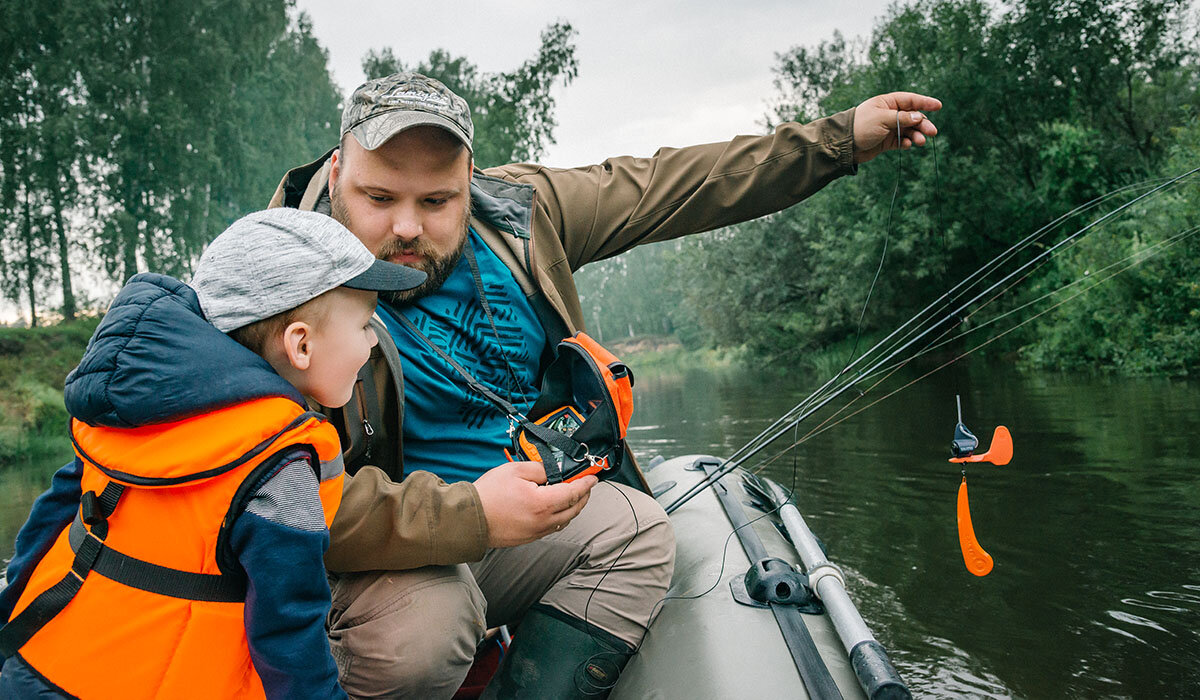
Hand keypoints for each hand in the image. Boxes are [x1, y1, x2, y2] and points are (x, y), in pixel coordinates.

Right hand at [474, 461, 597, 547]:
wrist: (469, 518)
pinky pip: (552, 527)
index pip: (574, 492)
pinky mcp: (529, 538)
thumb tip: (552, 472)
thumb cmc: (488, 495)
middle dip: (584, 496)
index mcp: (543, 503)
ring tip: (573, 496)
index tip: (592, 477)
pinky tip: (556, 509)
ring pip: (565, 521)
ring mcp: (537, 532)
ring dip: (573, 508)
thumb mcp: (515, 470)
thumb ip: (539, 469)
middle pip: (574, 509)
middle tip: (586, 486)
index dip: (586, 483)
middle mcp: (543, 521)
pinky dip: (560, 517)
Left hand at [852, 92, 942, 163]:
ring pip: (909, 130)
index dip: (925, 102)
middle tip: (932, 132)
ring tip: (920, 142)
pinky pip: (902, 141)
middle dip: (923, 124)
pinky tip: (908, 145)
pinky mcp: (887, 141)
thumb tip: (919, 117)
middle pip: (912, 117)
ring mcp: (889, 128)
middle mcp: (890, 114)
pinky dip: (906, 143)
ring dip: (916, 135)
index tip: (938, 106)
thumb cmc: (861, 126)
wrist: (845, 145)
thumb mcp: (882, 119)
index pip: (910, 100)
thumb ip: (901, 118)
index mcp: (888, 103)